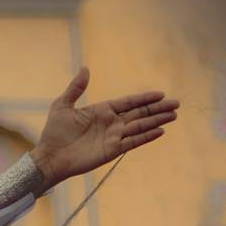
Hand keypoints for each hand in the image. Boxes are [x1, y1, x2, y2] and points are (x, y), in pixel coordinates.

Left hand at [29, 68, 178, 188]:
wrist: (49, 157)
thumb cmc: (54, 133)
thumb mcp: (62, 106)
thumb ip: (76, 88)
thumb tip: (85, 68)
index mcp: (102, 111)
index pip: (129, 102)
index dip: (144, 98)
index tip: (161, 94)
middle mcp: (111, 123)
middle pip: (139, 114)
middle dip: (158, 109)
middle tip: (176, 104)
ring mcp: (112, 137)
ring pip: (140, 127)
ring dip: (157, 121)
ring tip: (173, 116)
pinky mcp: (111, 151)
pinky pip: (132, 142)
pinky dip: (146, 137)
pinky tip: (160, 131)